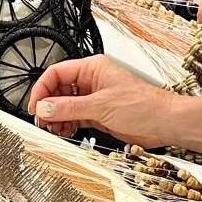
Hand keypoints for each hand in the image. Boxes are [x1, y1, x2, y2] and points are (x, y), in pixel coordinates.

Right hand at [27, 55, 175, 145]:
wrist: (165, 123)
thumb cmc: (144, 106)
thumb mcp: (101, 106)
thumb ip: (70, 107)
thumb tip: (45, 107)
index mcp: (93, 68)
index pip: (57, 73)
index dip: (42, 89)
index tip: (35, 106)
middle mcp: (93, 81)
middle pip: (59, 90)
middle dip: (49, 106)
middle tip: (43, 122)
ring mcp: (96, 98)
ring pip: (66, 106)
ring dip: (57, 118)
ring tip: (54, 129)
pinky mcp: (100, 114)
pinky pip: (76, 118)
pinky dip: (68, 125)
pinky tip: (66, 133)